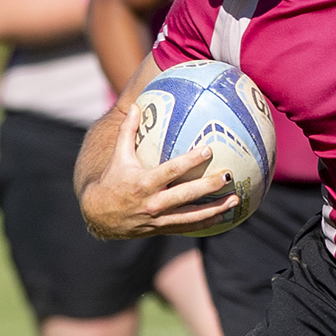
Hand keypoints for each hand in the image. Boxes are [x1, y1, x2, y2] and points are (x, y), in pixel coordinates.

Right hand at [78, 100, 238, 239]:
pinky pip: (188, 227)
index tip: (208, 150)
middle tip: (228, 176)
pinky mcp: (162, 229)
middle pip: (186, 195)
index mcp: (143, 182)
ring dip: (215, 209)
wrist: (100, 216)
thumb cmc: (112, 181)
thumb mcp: (118, 156)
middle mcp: (153, 202)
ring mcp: (159, 218)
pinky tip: (224, 216)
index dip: (190, 161)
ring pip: (192, 216)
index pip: (171, 170)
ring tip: (235, 200)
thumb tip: (138, 106)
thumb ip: (128, 131)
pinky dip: (206, 223)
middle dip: (208, 186)